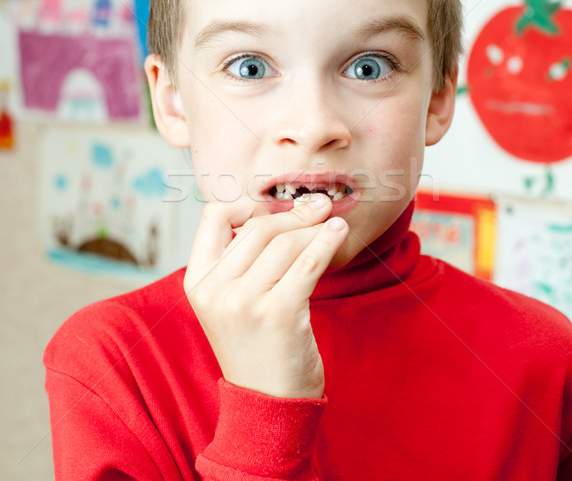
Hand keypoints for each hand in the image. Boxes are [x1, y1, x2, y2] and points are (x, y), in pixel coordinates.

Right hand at [183, 193, 348, 398]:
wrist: (266, 402)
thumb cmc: (256, 344)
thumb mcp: (231, 301)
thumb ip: (243, 260)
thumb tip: (284, 210)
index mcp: (197, 280)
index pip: (214, 216)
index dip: (246, 205)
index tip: (274, 209)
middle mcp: (215, 289)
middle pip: (259, 227)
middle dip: (294, 213)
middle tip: (318, 206)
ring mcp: (244, 302)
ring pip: (286, 242)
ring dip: (315, 227)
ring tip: (332, 221)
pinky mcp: (279, 313)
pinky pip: (308, 262)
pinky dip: (328, 241)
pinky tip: (339, 232)